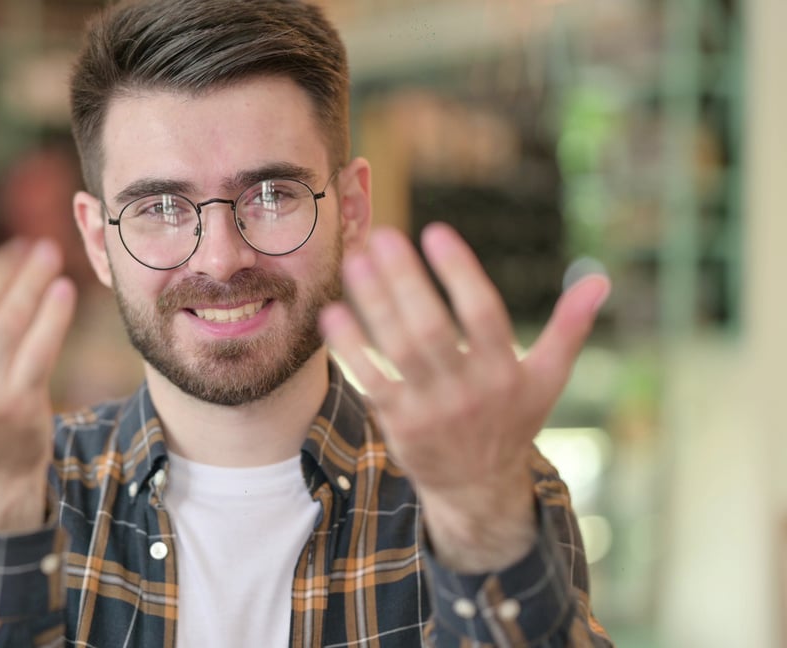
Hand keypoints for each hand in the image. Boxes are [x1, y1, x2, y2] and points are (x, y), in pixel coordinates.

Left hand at [319, 224, 608, 571]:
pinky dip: (352, 349)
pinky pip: (371, 381)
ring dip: (374, 304)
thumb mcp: (548, 378)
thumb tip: (602, 281)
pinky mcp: (399, 424)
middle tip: (380, 236)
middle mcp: (468, 390)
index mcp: (506, 370)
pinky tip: (335, 313)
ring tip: (355, 261)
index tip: (435, 232)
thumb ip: (570, 327)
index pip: (483, 313)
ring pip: (398, 350)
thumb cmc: (512, 418)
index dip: (459, 272)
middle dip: (405, 280)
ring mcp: (431, 408)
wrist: (478, 487)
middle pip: (432, 327)